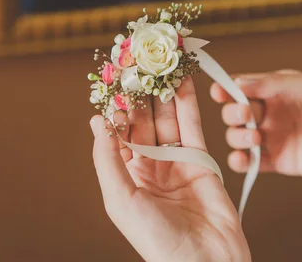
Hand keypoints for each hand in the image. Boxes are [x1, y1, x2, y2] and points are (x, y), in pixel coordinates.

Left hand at [91, 77, 250, 261]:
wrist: (205, 261)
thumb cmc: (157, 240)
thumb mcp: (121, 199)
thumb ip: (108, 158)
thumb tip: (96, 122)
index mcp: (126, 175)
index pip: (118, 132)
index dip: (117, 105)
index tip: (115, 77)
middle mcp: (150, 165)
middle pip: (144, 121)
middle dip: (143, 93)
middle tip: (141, 61)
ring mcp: (176, 161)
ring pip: (168, 119)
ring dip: (165, 92)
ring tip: (162, 63)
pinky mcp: (201, 160)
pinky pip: (192, 127)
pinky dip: (188, 103)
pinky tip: (184, 81)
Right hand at [211, 71, 301, 181]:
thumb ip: (274, 83)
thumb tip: (238, 82)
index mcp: (277, 89)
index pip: (242, 87)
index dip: (226, 89)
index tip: (219, 92)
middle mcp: (271, 113)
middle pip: (234, 112)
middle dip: (233, 113)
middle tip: (247, 115)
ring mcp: (274, 138)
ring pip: (237, 137)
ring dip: (236, 137)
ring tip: (255, 138)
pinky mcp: (279, 162)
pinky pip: (250, 163)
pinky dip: (240, 162)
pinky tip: (244, 159)